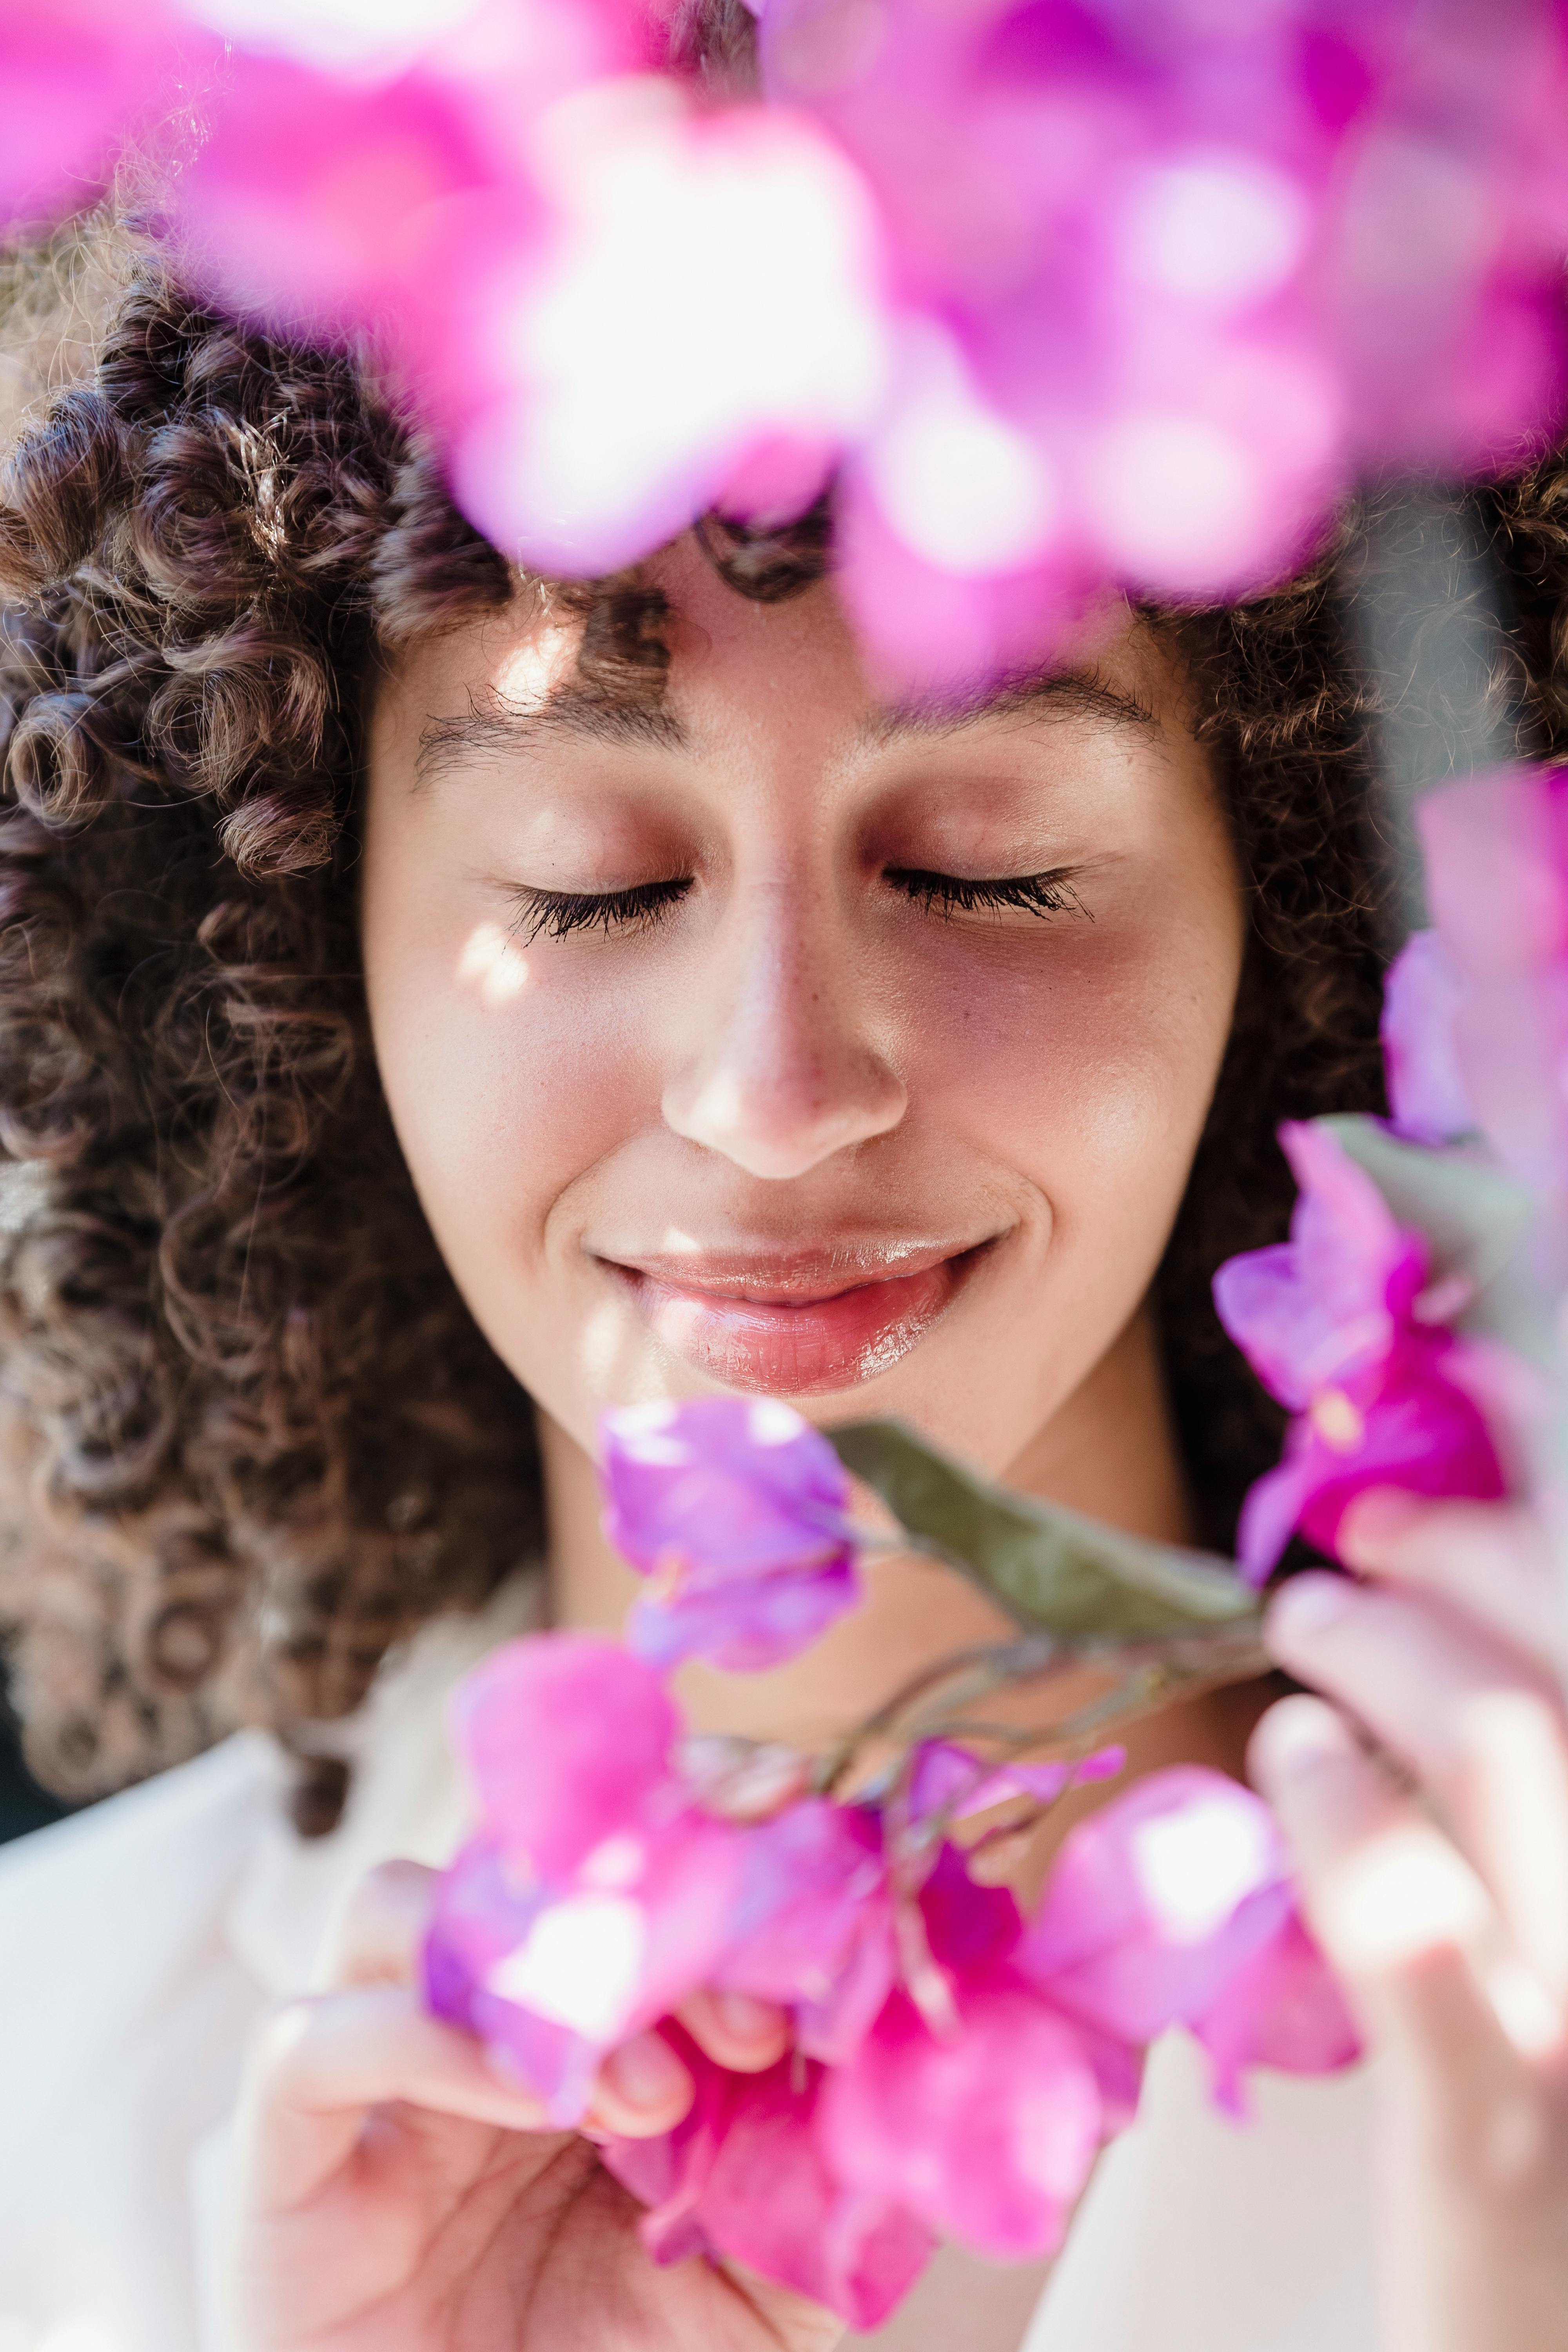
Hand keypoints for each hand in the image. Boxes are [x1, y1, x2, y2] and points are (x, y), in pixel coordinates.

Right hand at [225, 1859, 842, 2351]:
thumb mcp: (761, 2279)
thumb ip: (816, 2164)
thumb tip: (901, 2046)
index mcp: (577, 2009)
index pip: (619, 1841)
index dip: (707, 1819)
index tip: (807, 1847)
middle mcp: (468, 2010)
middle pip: (514, 1850)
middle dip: (644, 1896)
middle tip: (751, 2021)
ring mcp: (369, 2069)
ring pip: (399, 1906)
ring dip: (535, 1974)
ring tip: (649, 2100)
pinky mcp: (285, 2155)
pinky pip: (315, 2037)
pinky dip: (427, 2041)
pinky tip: (534, 2105)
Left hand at [1252, 1494, 1567, 2351]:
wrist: (1560, 2337)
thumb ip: (1543, 1752)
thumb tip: (1453, 1564)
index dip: (1556, 1465)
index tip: (1474, 1398)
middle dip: (1460, 1549)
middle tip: (1353, 1545)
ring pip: (1506, 1739)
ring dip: (1384, 1650)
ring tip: (1307, 1636)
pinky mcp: (1495, 2129)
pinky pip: (1418, 1934)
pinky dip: (1344, 1811)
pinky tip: (1295, 1755)